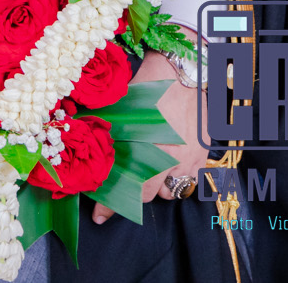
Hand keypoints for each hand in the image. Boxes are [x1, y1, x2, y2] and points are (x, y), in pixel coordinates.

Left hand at [92, 56, 204, 224]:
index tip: (99, 217)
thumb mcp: (122, 107)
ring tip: (147, 174)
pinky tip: (170, 165)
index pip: (127, 189)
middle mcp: (170, 161)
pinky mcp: (204, 154)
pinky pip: (192, 178)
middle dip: (134, 197)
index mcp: (147, 151)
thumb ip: (108, 131)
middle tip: (121, 193)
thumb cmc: (149, 85)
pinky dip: (179, 176)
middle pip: (150, 195)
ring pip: (172, 190)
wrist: (184, 70)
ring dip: (159, 187)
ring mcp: (190, 160)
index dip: (111, 206)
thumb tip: (84, 141)